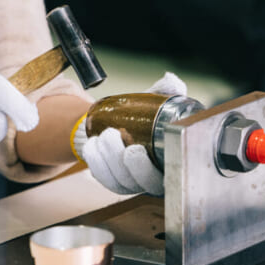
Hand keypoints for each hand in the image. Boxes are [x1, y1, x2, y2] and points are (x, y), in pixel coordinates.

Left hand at [72, 71, 186, 196]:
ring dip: (106, 160)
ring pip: (121, 182)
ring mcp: (135, 184)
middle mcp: (156, 179)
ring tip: (101, 136)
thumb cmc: (144, 116)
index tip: (134, 150)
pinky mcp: (115, 182)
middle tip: (113, 135)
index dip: (150, 169)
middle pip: (142, 182)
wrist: (120, 123)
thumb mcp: (155, 102)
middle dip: (125, 163)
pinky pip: (104, 179)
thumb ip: (166, 91)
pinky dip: (96, 162)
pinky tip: (92, 146)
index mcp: (171, 163)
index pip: (167, 178)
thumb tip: (173, 81)